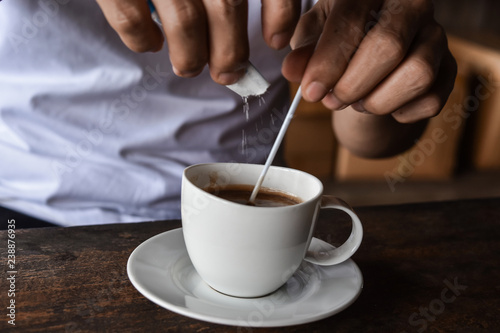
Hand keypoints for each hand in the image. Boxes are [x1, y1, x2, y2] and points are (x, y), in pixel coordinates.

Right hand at [95, 0, 301, 84]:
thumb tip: (257, 18)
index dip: (280, 14)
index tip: (277, 40)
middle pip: (226, 9)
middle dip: (231, 53)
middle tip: (228, 72)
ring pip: (185, 22)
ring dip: (191, 56)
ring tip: (189, 67)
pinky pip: (132, 19)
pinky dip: (142, 40)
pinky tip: (150, 44)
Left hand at [282, 0, 456, 122]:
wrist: (374, 66)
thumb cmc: (341, 46)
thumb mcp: (315, 42)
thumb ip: (304, 54)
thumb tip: (292, 70)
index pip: (352, 20)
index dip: (328, 61)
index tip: (310, 91)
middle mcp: (411, 5)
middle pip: (388, 46)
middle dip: (353, 84)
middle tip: (332, 100)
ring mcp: (436, 35)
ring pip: (417, 74)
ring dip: (378, 100)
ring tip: (358, 102)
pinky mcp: (449, 68)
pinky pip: (430, 99)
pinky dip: (400, 113)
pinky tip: (385, 105)